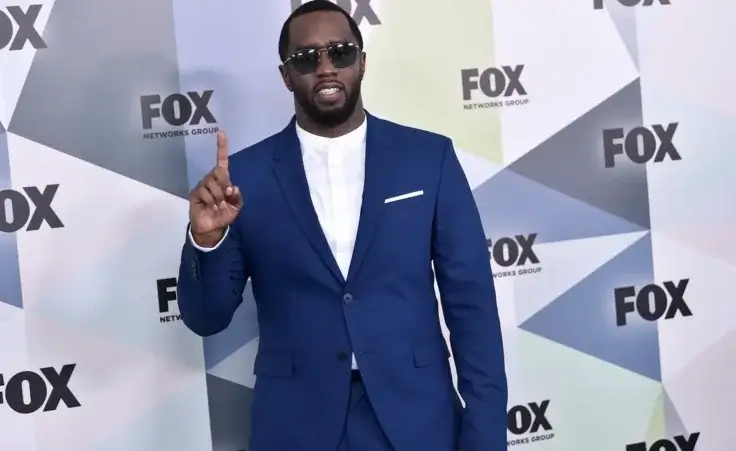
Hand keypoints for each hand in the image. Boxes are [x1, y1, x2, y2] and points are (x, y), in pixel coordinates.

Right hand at [188, 131, 242, 245]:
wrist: (212, 228)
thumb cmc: (224, 214)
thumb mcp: (236, 207)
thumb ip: (237, 197)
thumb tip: (232, 187)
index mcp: (222, 180)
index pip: (221, 161)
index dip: (221, 147)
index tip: (221, 133)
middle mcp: (211, 179)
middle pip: (218, 172)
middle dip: (224, 186)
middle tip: (226, 198)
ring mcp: (202, 185)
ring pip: (212, 184)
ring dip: (218, 197)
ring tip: (217, 206)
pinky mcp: (195, 193)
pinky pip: (204, 192)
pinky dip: (211, 201)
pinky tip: (211, 207)